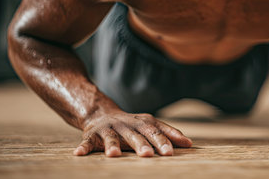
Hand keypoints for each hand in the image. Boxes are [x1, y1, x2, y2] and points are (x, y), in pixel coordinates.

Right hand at [73, 112, 191, 156]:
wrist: (103, 114)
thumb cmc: (133, 125)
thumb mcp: (151, 125)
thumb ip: (169, 134)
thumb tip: (190, 144)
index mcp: (142, 123)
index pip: (155, 132)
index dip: (163, 141)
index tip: (171, 152)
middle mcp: (126, 125)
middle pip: (135, 136)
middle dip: (142, 145)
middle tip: (148, 155)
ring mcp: (109, 129)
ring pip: (111, 138)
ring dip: (112, 146)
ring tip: (114, 155)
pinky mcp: (92, 135)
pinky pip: (87, 142)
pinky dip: (83, 148)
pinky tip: (78, 154)